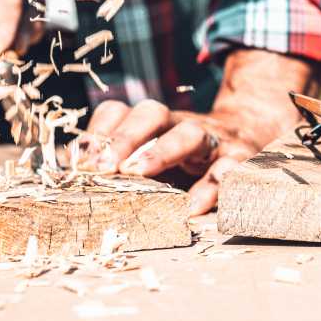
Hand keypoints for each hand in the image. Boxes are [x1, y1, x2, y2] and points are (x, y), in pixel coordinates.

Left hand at [81, 49, 320, 215]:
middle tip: (103, 167)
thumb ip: (116, 164)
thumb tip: (67, 173)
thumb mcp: (152, 156)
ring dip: (163, 150)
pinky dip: (212, 187)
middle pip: (152, 113)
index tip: (80, 162)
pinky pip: (228, 168)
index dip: (98, 132)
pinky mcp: (240, 159)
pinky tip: (193, 208)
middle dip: (125, 137)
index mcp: (152, 124)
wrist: (252, 136)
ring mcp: (213, 139)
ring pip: (191, 132)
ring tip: (139, 174)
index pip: (120, 112)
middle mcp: (180, 124)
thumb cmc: (189, 157)